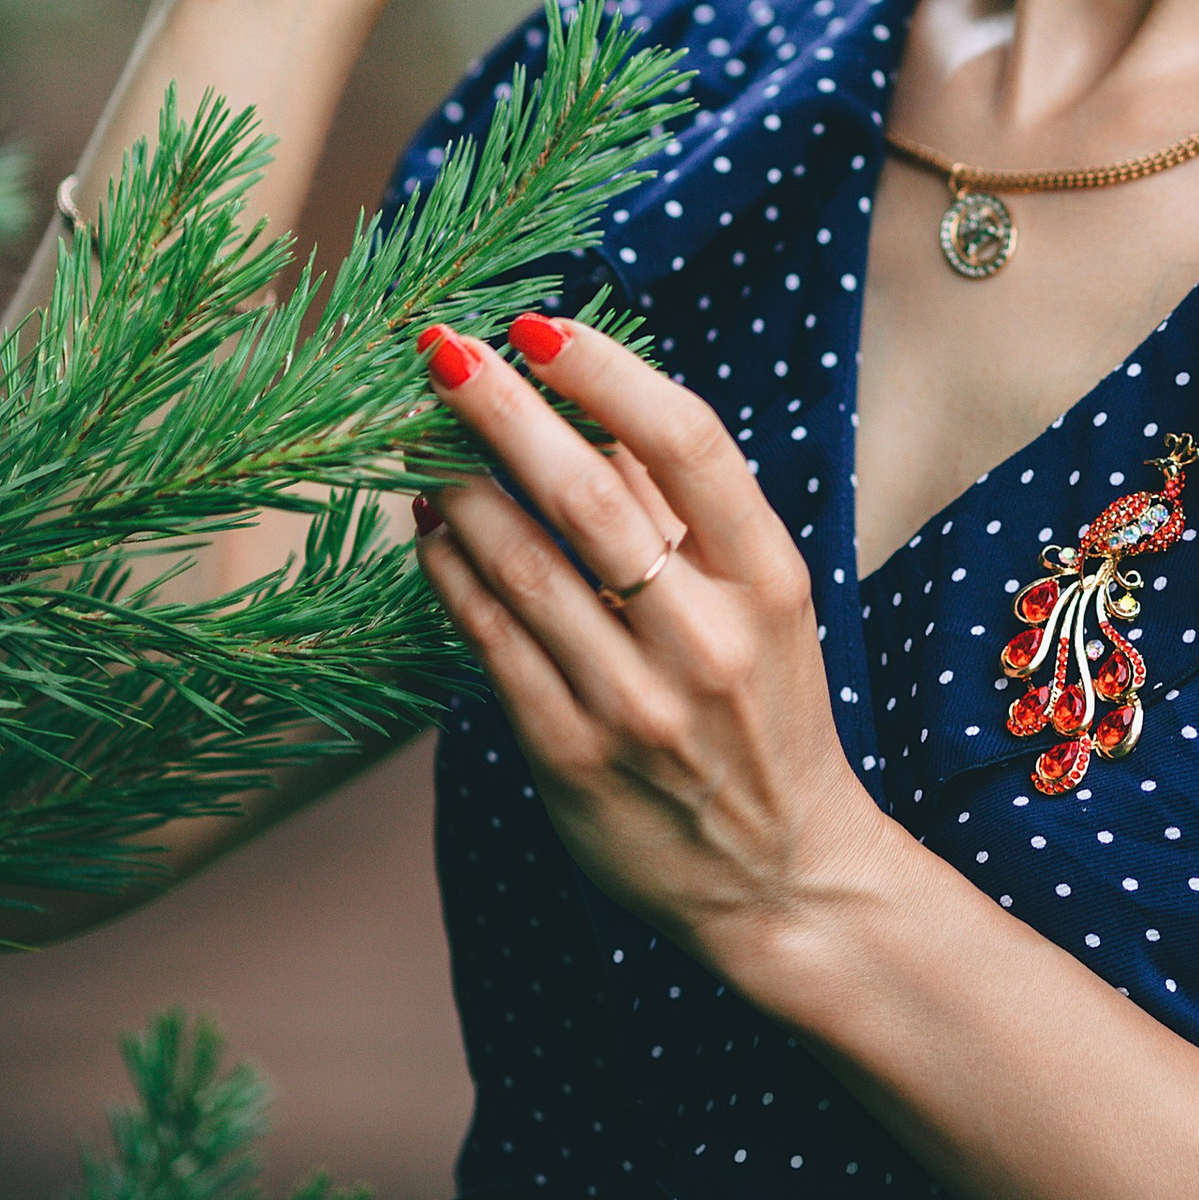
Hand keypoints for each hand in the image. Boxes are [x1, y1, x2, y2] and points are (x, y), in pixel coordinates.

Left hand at [412, 316, 896, 987]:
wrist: (782, 875)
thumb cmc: (769, 714)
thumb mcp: (762, 603)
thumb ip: (684, 507)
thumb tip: (593, 396)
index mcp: (770, 580)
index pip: (689, 444)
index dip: (609, 373)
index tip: (542, 325)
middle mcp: (707, 638)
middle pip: (591, 495)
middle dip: (504, 410)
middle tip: (441, 348)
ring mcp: (636, 704)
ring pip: (524, 568)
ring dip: (458, 487)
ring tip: (416, 434)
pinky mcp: (571, 760)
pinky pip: (491, 645)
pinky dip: (449, 574)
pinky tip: (426, 528)